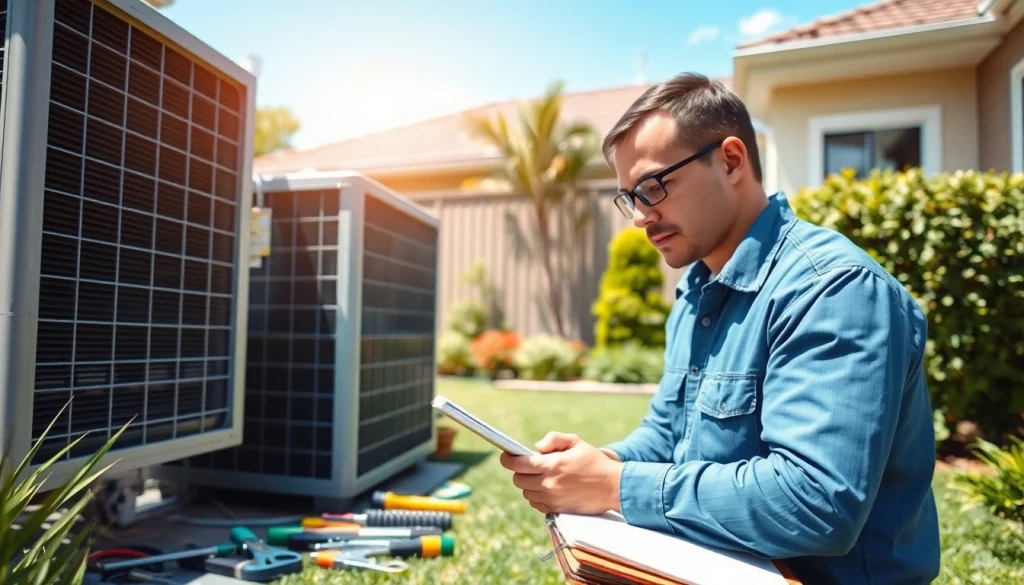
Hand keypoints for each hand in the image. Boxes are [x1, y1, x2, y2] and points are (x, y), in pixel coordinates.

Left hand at [499, 432, 622, 514]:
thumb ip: (553, 439)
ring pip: (525, 492)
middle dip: (519, 471)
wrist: (613, 487)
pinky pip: (535, 504)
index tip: (506, 456)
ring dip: (528, 484)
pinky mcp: (556, 510)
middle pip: (518, 480)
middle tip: (528, 466)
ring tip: (540, 477)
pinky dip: (536, 496)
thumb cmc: (594, 462)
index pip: (518, 464)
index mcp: (552, 464)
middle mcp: (549, 483)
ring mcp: (552, 499)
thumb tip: (536, 447)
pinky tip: (547, 488)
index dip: (507, 459)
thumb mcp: (576, 441)